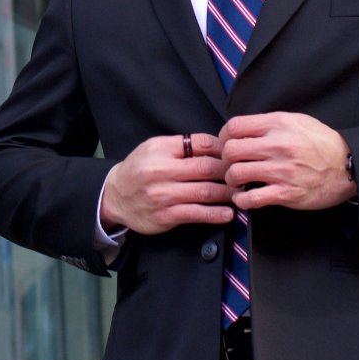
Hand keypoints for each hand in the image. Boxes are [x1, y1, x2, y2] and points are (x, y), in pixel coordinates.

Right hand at [101, 133, 232, 235]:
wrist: (116, 197)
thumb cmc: (140, 170)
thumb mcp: (155, 148)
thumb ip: (182, 146)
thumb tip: (217, 147)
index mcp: (161, 149)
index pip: (201, 144)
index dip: (222, 149)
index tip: (233, 156)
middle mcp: (161, 171)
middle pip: (206, 168)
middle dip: (229, 172)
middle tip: (242, 175)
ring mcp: (163, 195)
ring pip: (206, 192)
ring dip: (228, 193)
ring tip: (239, 193)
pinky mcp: (166, 215)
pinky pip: (197, 214)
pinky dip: (216, 214)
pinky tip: (228, 213)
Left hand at [219, 112, 355, 210]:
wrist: (348, 166)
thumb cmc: (323, 144)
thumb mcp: (297, 121)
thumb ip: (269, 123)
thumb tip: (244, 129)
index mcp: (278, 125)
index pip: (235, 127)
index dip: (224, 137)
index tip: (226, 144)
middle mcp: (277, 146)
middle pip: (230, 150)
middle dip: (225, 159)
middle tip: (230, 165)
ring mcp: (281, 170)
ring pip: (236, 173)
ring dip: (231, 180)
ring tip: (237, 182)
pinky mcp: (286, 193)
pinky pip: (251, 198)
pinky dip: (242, 200)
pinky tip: (245, 197)